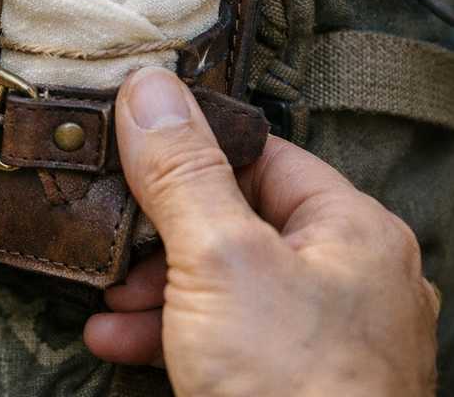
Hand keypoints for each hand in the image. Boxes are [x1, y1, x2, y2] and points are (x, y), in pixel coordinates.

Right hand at [84, 67, 438, 394]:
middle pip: (234, 223)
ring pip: (223, 285)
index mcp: (351, 230)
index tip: (129, 148)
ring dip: (152, 291)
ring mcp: (322, 336)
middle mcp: (347, 278)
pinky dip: (170, 335)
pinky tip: (117, 341)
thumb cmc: (292, 386)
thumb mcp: (218, 260)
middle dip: (157, 236)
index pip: (261, 155)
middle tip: (110, 241)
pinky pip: (226, 338)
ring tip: (104, 302)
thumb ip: (181, 172)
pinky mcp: (291, 381)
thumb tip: (150, 86)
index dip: (190, 150)